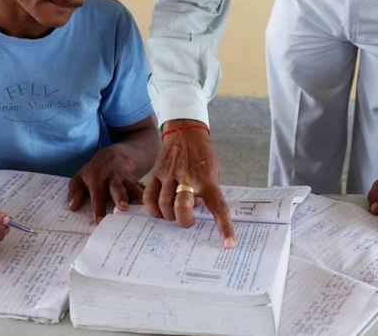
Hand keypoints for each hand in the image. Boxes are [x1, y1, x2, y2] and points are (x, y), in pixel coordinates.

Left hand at [68, 145, 144, 223]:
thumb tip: (73, 207)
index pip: (97, 195)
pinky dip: (147, 195)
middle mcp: (111, 178)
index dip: (98, 208)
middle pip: (116, 188)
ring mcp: (125, 179)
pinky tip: (153, 203)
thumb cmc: (93, 172)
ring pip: (132, 187)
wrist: (113, 155)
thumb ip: (74, 192)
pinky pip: (141, 188)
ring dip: (137, 196)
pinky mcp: (135, 180)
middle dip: (120, 197)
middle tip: (123, 207)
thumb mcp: (79, 178)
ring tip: (143, 205)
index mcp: (96, 179)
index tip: (99, 221)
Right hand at [143, 122, 235, 247]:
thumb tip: (196, 211)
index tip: (228, 243)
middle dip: (184, 221)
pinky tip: (158, 209)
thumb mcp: (213, 172)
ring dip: (169, 216)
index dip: (224, 227)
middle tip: (187, 220)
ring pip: (163, 205)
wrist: (185, 132)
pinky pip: (149, 196)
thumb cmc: (203, 156)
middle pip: (182, 208)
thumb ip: (207, 192)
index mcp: (208, 180)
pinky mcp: (156, 174)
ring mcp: (170, 176)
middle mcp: (188, 179)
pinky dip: (152, 208)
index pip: (218, 207)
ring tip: (173, 213)